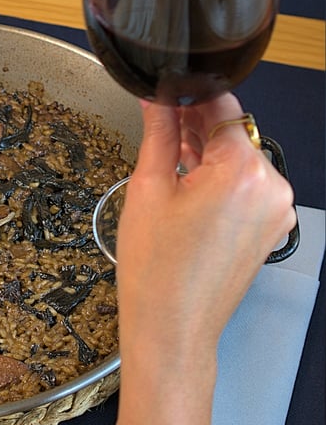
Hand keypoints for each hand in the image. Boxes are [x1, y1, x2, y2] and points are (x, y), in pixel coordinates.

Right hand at [116, 94, 296, 365]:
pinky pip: (247, 188)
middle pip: (233, 134)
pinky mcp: (271, 228)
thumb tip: (157, 99)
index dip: (189, 97)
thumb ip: (159, 133)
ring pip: (240, 161)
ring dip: (208, 155)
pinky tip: (187, 188)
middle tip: (158, 128)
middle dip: (197, 128)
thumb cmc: (157, 269)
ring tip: (168, 164)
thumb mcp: (149, 188)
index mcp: (243, 171)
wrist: (172, 328)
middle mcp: (272, 187)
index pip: (222, 108)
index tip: (165, 96)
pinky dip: (221, 182)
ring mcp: (276, 210)